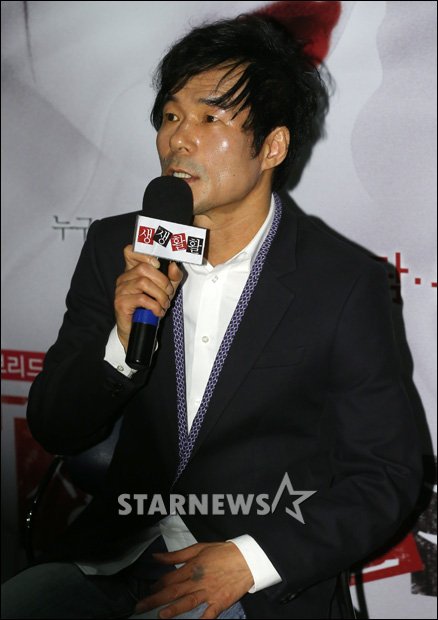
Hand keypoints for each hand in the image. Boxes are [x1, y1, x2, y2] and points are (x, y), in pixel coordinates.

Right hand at [114, 245, 182, 350]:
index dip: (145, 254)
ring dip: (160, 295)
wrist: (137, 331)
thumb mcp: (166, 290)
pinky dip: (155, 306)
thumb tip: (174, 266)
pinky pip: (141, 298)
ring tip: (164, 304)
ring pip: (143, 282)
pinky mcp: (121, 302)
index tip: (159, 264)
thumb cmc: (150, 307)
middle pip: (144, 268)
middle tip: (169, 293)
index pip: (130, 251)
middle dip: (162, 281)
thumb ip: (172, 277)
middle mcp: (124, 278)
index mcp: (132, 271)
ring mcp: (121, 290)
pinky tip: (158, 312)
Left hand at [135, 541, 253, 618]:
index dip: (157, 585)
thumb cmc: (222, 552)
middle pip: (174, 592)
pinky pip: (209, 614)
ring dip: (174, 610)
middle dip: (155, 600)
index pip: (170, 578)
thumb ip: (176, 555)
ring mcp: (209, 593)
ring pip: (188, 602)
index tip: (148, 591)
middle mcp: (198, 581)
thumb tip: (157, 557)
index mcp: (192, 567)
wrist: (247, 558)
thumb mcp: (199, 548)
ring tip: (161, 615)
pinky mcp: (220, 602)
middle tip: (139, 607)